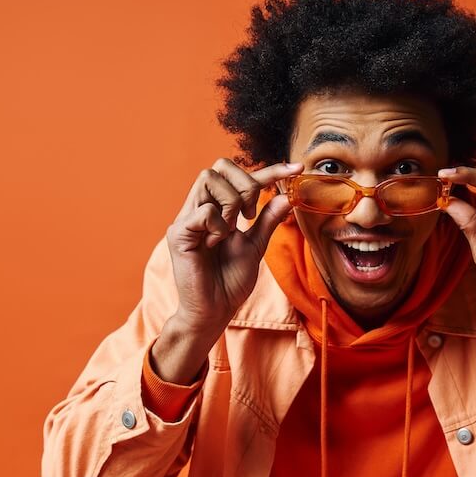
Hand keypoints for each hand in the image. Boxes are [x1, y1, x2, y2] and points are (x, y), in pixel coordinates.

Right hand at [165, 158, 300, 333]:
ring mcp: (186, 219)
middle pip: (219, 166)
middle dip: (245, 183)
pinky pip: (203, 211)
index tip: (297, 169)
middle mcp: (199, 208)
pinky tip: (217, 243)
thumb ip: (268, 220)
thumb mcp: (256, 245)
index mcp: (217, 209)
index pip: (240, 177)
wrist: (215, 311)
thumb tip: (287, 196)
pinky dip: (218, 224)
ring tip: (232, 228)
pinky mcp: (178, 233)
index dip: (269, 170)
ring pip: (208, 178)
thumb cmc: (230, 281)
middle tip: (250, 215)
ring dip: (231, 201)